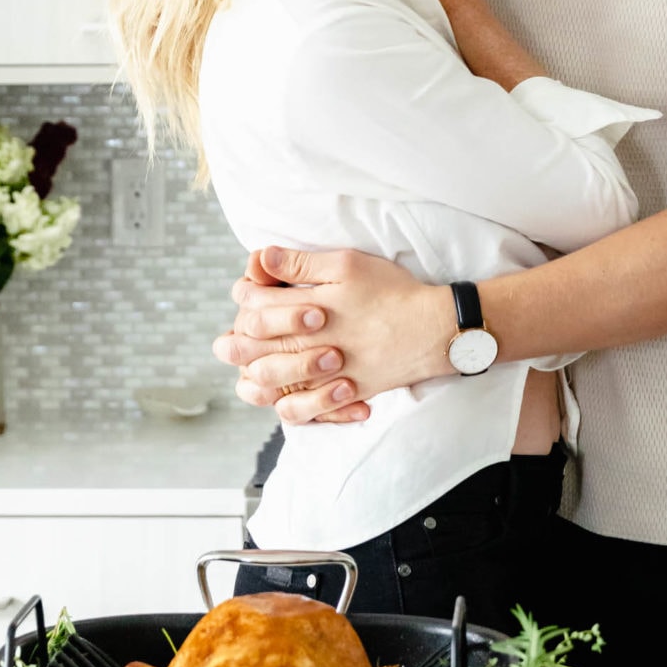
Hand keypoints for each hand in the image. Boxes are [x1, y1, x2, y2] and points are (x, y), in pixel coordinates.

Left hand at [215, 246, 455, 426]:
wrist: (432, 330)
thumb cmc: (392, 292)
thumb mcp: (348, 265)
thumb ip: (302, 263)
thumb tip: (261, 257)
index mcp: (307, 307)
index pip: (253, 304)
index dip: (244, 295)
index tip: (247, 290)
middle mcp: (309, 344)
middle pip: (252, 346)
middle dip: (237, 337)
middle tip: (234, 333)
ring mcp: (324, 373)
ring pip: (269, 380)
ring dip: (254, 369)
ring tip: (253, 362)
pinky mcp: (341, 393)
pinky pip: (301, 408)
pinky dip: (285, 402)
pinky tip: (282, 393)